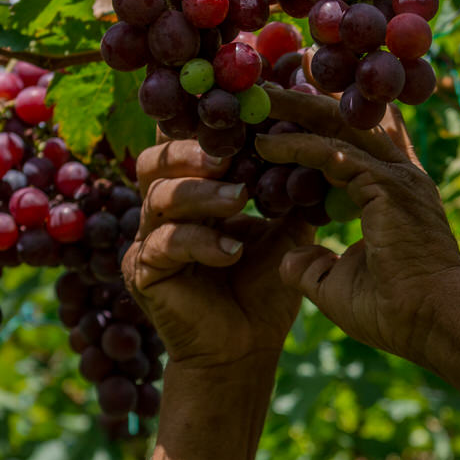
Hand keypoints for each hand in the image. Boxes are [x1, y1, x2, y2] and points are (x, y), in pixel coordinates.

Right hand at [123, 139, 313, 369]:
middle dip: (191, 152)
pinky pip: (165, 245)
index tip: (238, 112)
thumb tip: (315, 145)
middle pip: (155, 161)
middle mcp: (161, 212)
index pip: (184, 145)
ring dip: (202, 193)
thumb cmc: (262, 289)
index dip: (202, 126)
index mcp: (191, 193)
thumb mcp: (284, 232)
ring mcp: (147, 241)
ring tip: (239, 198)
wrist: (246, 348)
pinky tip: (232, 250)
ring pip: (159, 199)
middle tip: (228, 153)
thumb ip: (289, 192)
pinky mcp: (144, 273)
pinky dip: (201, 242)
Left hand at [255, 88, 459, 364]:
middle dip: (304, 100)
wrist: (434, 323)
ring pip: (338, 126)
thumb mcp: (340, 284)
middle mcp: (400, 176)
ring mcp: (396, 176)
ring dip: (294, 109)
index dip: (322, 123)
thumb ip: (313, 265)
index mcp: (396, 194)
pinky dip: (295, 145)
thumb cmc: (395, 312)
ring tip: (255, 97)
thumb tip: (288, 259)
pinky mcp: (386, 185)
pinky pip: (331, 153)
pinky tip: (263, 144)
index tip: (284, 112)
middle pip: (346, 120)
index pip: (358, 142)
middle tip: (263, 87)